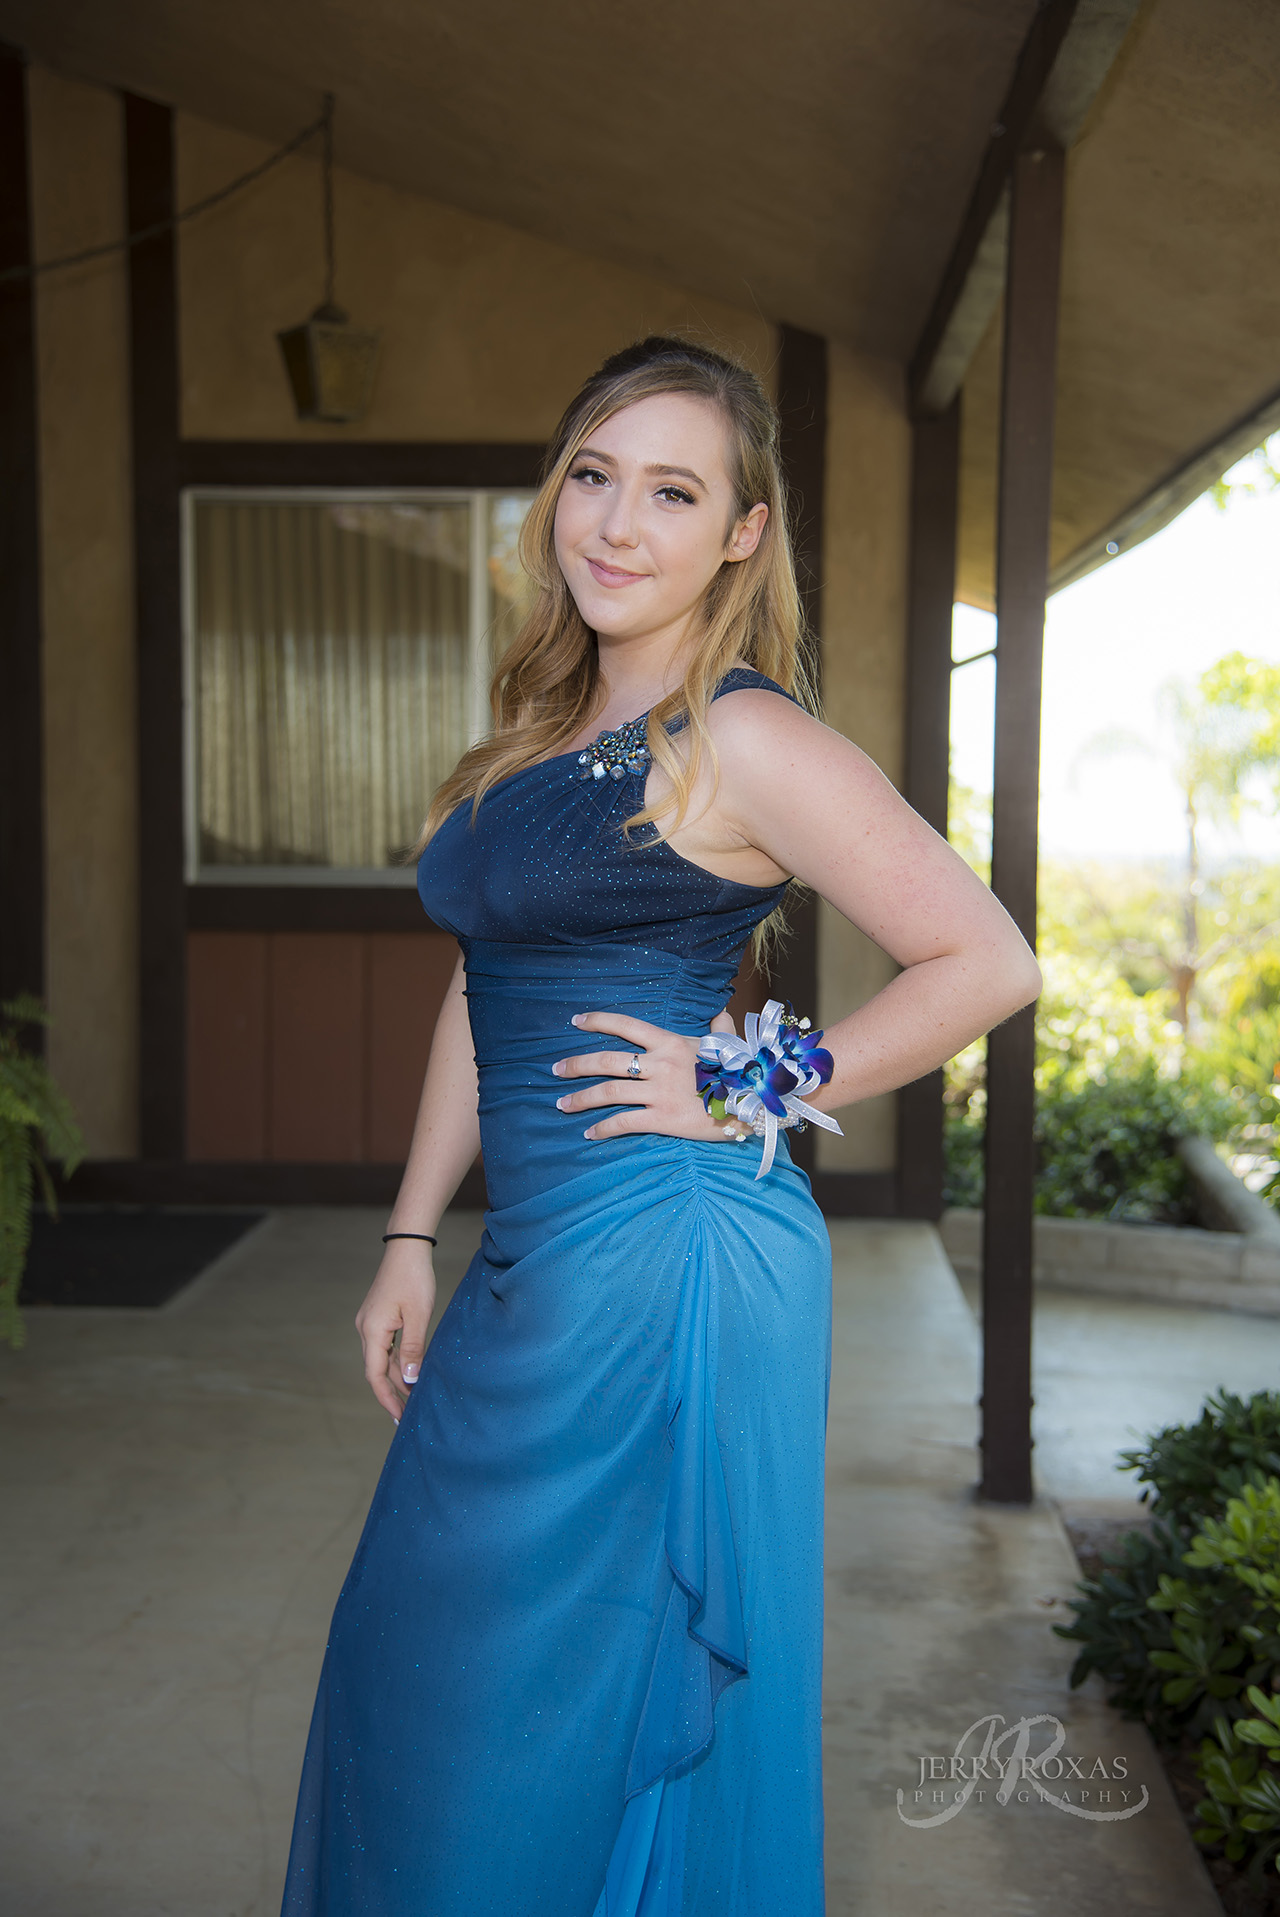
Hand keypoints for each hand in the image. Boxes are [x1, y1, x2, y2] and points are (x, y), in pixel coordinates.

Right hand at [354, 1239, 436, 1424]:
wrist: (407, 1248)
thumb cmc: (414, 1279)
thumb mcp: (418, 1316)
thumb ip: (413, 1349)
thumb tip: (409, 1380)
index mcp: (372, 1331)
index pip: (375, 1375)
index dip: (387, 1398)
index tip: (399, 1417)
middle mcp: (366, 1329)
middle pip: (377, 1370)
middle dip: (392, 1392)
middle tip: (408, 1414)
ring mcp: (370, 1322)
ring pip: (382, 1358)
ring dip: (396, 1377)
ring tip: (413, 1397)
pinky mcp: (378, 1317)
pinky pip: (386, 1346)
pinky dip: (397, 1361)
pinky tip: (410, 1371)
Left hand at [552, 1007, 739, 1142]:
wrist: (755, 1103)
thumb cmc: (740, 1073)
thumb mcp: (728, 1045)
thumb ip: (719, 1029)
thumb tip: (720, 1015)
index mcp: (670, 1043)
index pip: (626, 1025)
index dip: (597, 1021)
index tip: (575, 1021)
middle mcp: (660, 1064)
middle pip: (606, 1061)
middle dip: (576, 1065)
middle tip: (555, 1070)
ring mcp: (659, 1092)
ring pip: (608, 1092)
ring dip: (580, 1098)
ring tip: (561, 1104)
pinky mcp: (662, 1119)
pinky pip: (624, 1123)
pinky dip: (602, 1128)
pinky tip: (589, 1133)